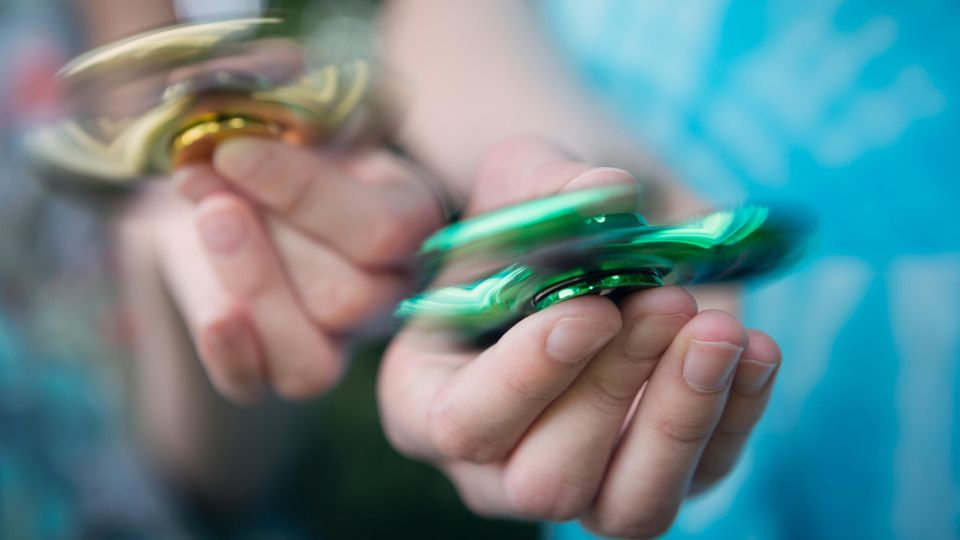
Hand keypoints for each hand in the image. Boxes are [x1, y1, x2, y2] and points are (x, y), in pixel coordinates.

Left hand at [120, 138, 444, 402]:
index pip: (381, 233)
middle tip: (209, 189)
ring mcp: (340, 340)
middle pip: (348, 301)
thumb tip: (242, 141)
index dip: (302, 195)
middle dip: (268, 243)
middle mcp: (390, 290)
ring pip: (312, 363)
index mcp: (414, 222)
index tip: (233, 151)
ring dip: (250, 287)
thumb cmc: (272, 142)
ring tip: (205, 219)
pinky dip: (232, 357)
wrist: (225, 179)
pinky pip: (262, 388)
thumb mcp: (289, 120)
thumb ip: (280, 126)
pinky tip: (214, 316)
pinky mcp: (280, 365)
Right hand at [377, 137, 780, 537]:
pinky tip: (755, 348)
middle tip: (664, 300)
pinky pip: (700, 478)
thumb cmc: (534, 219)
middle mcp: (498, 462)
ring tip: (719, 330)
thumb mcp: (520, 180)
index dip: (525, 379)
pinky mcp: (657, 477)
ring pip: (629, 507)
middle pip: (546, 480)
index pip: (461, 425)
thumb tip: (605, 193)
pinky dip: (735, 415)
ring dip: (680, 417)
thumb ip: (544, 183)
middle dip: (613, 390)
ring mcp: (583, 481)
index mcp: (430, 397)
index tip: (589, 309)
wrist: (593, 242)